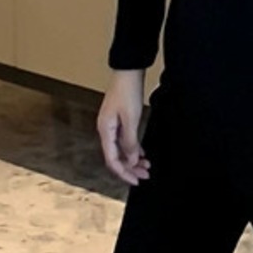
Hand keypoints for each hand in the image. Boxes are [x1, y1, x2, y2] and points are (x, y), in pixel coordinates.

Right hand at [98, 70, 151, 185]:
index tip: (136, 181)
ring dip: (133, 159)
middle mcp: (106, 130)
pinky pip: (124, 140)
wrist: (128, 71)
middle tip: (145, 175)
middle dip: (130, 168)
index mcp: (105, 131)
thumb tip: (130, 161)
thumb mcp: (131, 118)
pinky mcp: (119, 120)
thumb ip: (130, 141)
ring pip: (121, 149)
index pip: (112, 160)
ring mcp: (112, 125)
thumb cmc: (127, 91)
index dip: (123, 173)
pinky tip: (142, 154)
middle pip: (116, 157)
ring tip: (146, 166)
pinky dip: (133, 149)